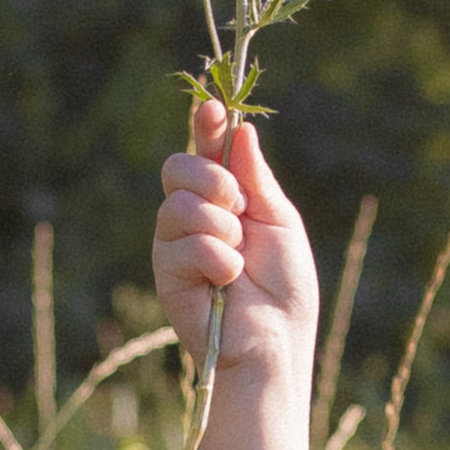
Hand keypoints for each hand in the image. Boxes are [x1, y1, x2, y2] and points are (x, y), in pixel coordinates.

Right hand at [153, 107, 316, 383]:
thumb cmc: (284, 288)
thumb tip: (242, 130)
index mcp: (223, 200)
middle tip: (238, 207)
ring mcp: (174, 244)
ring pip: (179, 204)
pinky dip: (217, 260)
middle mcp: (192, 217)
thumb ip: (257, 179)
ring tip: (238, 259)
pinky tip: (227, 283)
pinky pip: (185, 243)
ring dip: (221, 228)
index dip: (207, 127)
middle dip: (211, 179)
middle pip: (176, 167)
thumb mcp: (279, 222)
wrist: (276, 340)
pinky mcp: (165, 273)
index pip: (206, 151)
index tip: (214, 108)